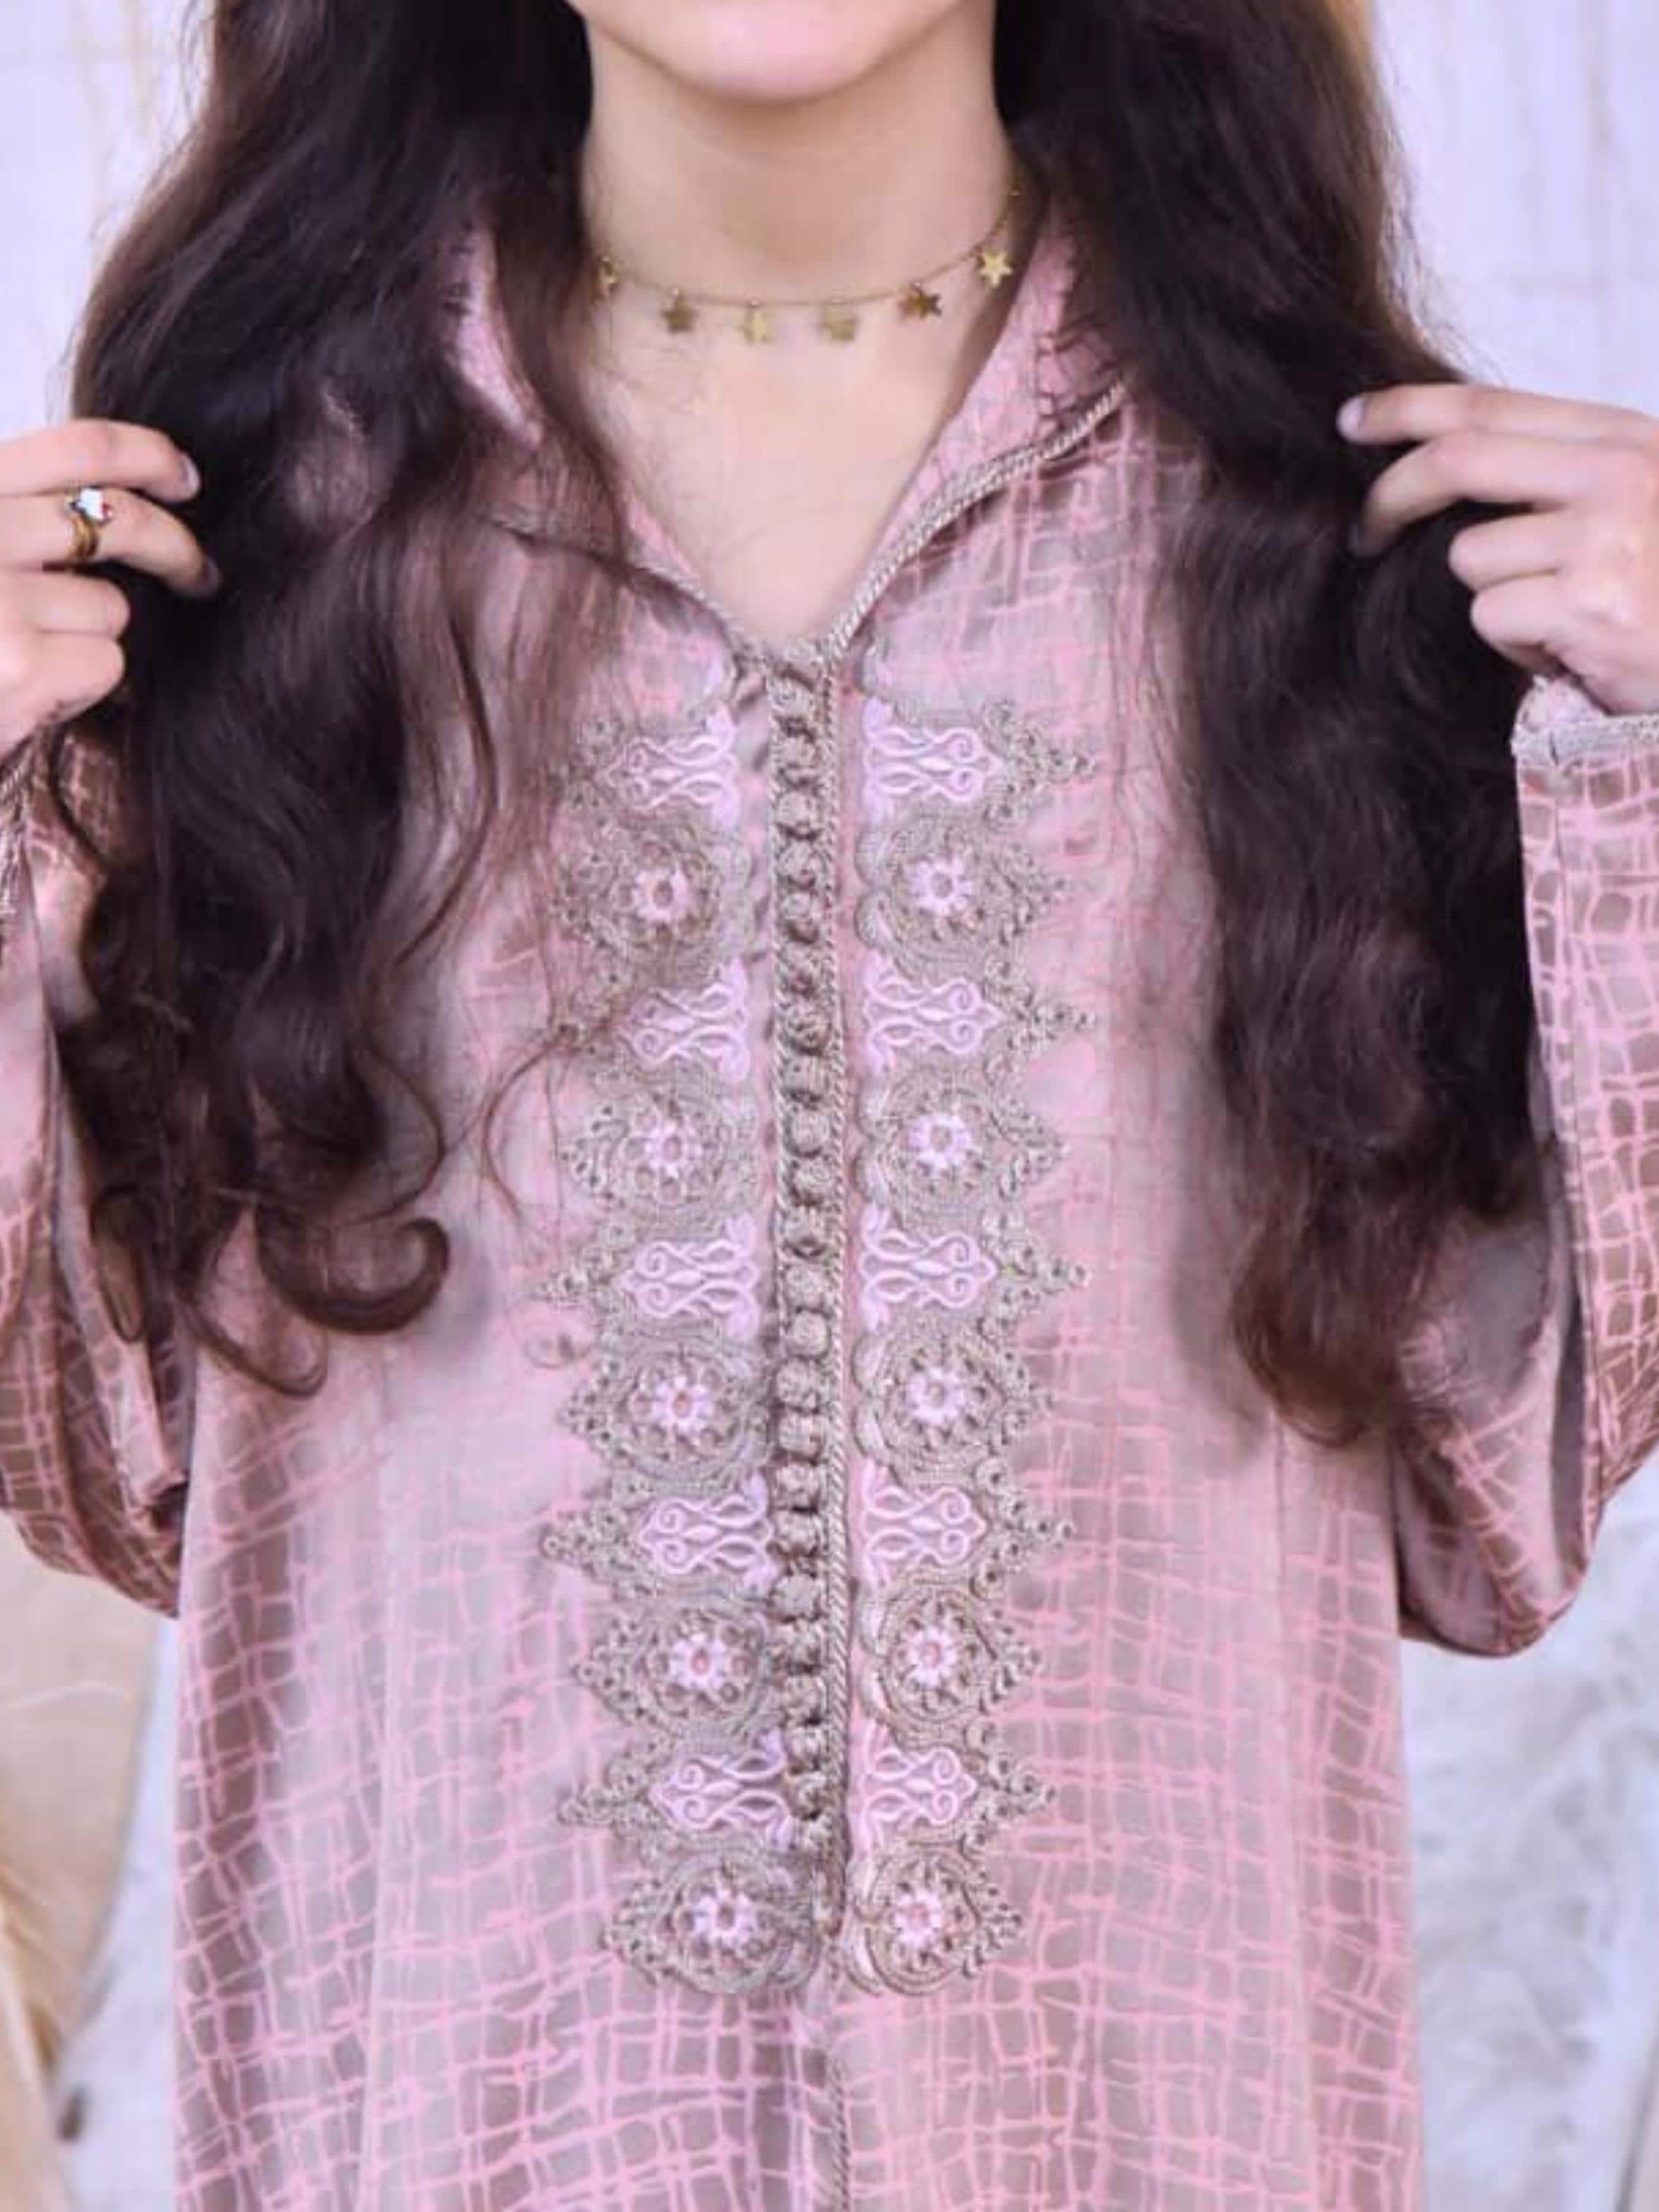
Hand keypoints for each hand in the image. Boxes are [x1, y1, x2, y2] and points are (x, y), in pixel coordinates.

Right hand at [0, 419, 218, 753]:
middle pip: (120, 519)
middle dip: (176, 547)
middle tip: (199, 575)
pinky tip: (32, 692)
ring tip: (32, 656)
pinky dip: (84, 684)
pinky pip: (106, 661)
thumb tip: (126, 500)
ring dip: (90, 635)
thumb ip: (20, 511)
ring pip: (111, 605)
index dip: (148, 455)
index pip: (78, 446)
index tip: (184, 477)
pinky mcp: (22, 663)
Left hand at [1338, 382, 1658, 716]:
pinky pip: (1493, 617)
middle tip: (1365, 533)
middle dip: (1392, 496)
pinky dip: (1519, 645)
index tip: (1353, 418)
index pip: (1494, 404)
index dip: (1410, 407)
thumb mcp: (1636, 503)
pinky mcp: (1589, 606)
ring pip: (1473, 557)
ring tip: (1563, 619)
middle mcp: (1617, 475)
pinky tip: (1575, 652)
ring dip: (1498, 598)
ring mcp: (1604, 538)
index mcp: (1626, 440)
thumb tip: (1447, 466)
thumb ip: (1560, 477)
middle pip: (1460, 460)